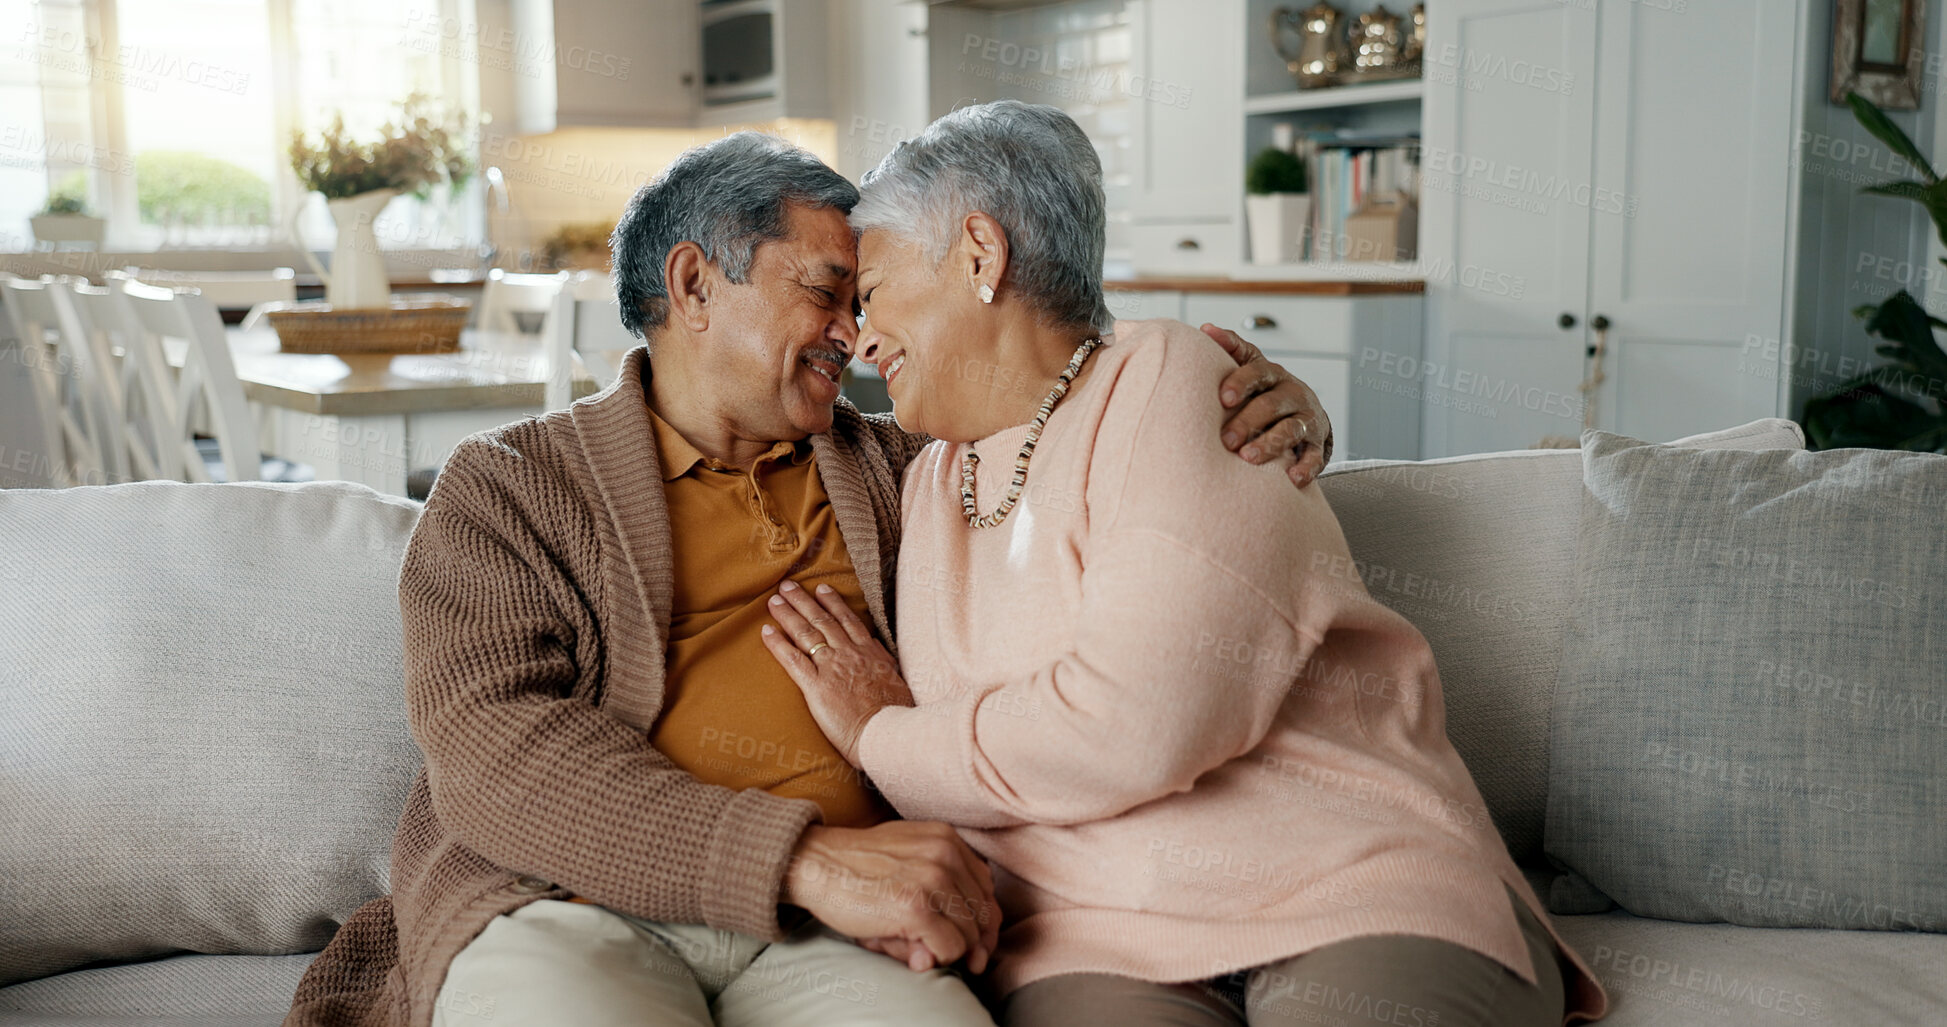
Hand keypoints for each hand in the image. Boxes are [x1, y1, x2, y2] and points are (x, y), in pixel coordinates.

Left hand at [761, 579, 911, 765]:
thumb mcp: (897, 679)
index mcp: (869, 652)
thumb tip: (875, 646)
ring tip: (774, 601)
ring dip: (788, 615)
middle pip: (822, 621)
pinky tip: (766, 631)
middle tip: (787, 586)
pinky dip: (778, 644)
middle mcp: (849, 654)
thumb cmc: (896, 712)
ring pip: (806, 634)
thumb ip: (883, 661)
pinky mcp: (817, 686)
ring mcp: (831, 668)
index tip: (821, 589)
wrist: (888, 731)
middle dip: (803, 601)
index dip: (832, 603)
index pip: (847, 620)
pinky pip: (793, 660)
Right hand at [784, 821, 1000, 973]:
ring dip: (948, 949)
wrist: (814, 864)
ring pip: (970, 933)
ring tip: (915, 944)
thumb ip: (941, 904)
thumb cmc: (858, 870)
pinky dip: (937, 957)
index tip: (967, 940)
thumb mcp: (906, 871)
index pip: (986, 888)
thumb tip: (959, 956)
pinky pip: (950, 947)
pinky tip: (912, 950)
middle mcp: (945, 854)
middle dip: (967, 941)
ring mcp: (932, 879)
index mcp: (946, 839)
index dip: (980, 921)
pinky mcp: (916, 906)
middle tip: (937, 950)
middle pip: (984, 913)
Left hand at [1203, 323, 1334, 486]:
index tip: (1223, 398)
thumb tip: (1205, 329)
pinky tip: (1291, 478)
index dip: (1241, 383)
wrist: (1304, 413)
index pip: (1258, 372)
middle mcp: (1293, 394)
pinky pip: (1314, 456)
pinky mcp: (1318, 444)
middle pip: (1272, 405)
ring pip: (1291, 430)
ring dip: (1270, 444)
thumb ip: (1232, 349)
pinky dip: (1305, 467)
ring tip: (1249, 458)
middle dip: (1248, 421)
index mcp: (1273, 374)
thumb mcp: (1252, 367)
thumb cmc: (1266, 391)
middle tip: (1227, 440)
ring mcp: (1307, 419)